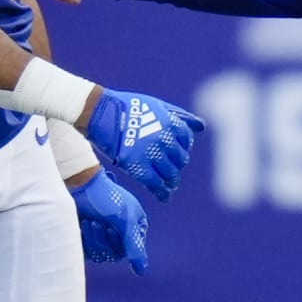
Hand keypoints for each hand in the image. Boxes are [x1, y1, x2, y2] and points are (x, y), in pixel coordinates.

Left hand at [68, 167, 149, 273]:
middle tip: (97, 222)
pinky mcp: (89, 238)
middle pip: (114, 255)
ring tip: (89, 221)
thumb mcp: (125, 219)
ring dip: (94, 240)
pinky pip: (89, 253)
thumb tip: (141, 271)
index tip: (111, 228)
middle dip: (103, 240)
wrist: (81, 184)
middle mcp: (122, 234)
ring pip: (101, 255)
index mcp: (135, 227)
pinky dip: (85, 241)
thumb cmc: (107, 198)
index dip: (119, 243)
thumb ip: (134, 245)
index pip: (131, 251)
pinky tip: (83, 224)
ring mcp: (104, 236)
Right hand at [84, 87, 204, 200]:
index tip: (177, 152)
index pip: (186, 140)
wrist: (100, 113)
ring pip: (171, 174)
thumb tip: (201, 126)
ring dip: (172, 180)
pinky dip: (162, 193)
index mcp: (170, 122)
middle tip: (171, 169)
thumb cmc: (128, 107)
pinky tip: (164, 197)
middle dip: (176, 165)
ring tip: (169, 184)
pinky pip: (156, 184)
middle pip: (180, 159)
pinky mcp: (137, 166)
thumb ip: (180, 116)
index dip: (182, 147)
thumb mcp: (156, 105)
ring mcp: (151, 154)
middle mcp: (164, 139)